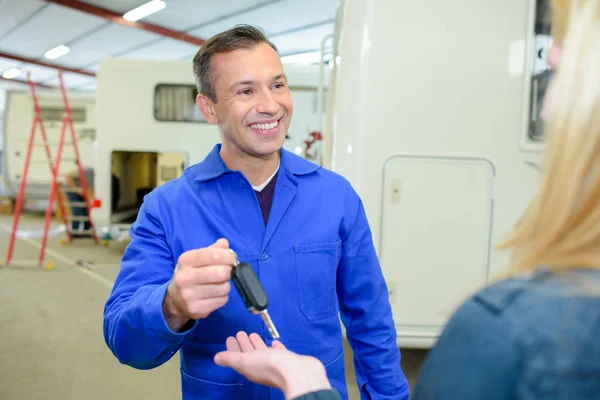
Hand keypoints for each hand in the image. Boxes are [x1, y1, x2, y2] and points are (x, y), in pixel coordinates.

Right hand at [163, 238, 236, 330]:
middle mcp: (184, 277)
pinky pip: (222, 300)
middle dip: (229, 271)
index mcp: (185, 260)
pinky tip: (215, 295)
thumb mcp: (198, 258)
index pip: (214, 255)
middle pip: (220, 273)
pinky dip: (223, 297)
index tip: (232, 259)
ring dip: (226, 285)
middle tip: (227, 272)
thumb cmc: (191, 274)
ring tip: (219, 284)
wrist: (175, 299)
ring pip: (224, 288)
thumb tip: (225, 244)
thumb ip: (213, 249)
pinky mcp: (196, 309)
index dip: (229, 256)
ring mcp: (189, 295)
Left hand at [214, 332, 331, 399]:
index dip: (232, 348)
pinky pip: (279, 352)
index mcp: (250, 368)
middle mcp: (261, 366)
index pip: (237, 357)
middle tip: (239, 333)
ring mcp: (275, 363)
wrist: (297, 373)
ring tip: (253, 335)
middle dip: (244, 344)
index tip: (230, 338)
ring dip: (257, 344)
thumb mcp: (246, 361)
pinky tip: (274, 342)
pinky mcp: (287, 360)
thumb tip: (216, 358)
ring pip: (263, 352)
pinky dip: (275, 347)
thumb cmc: (271, 365)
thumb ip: (231, 359)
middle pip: (249, 354)